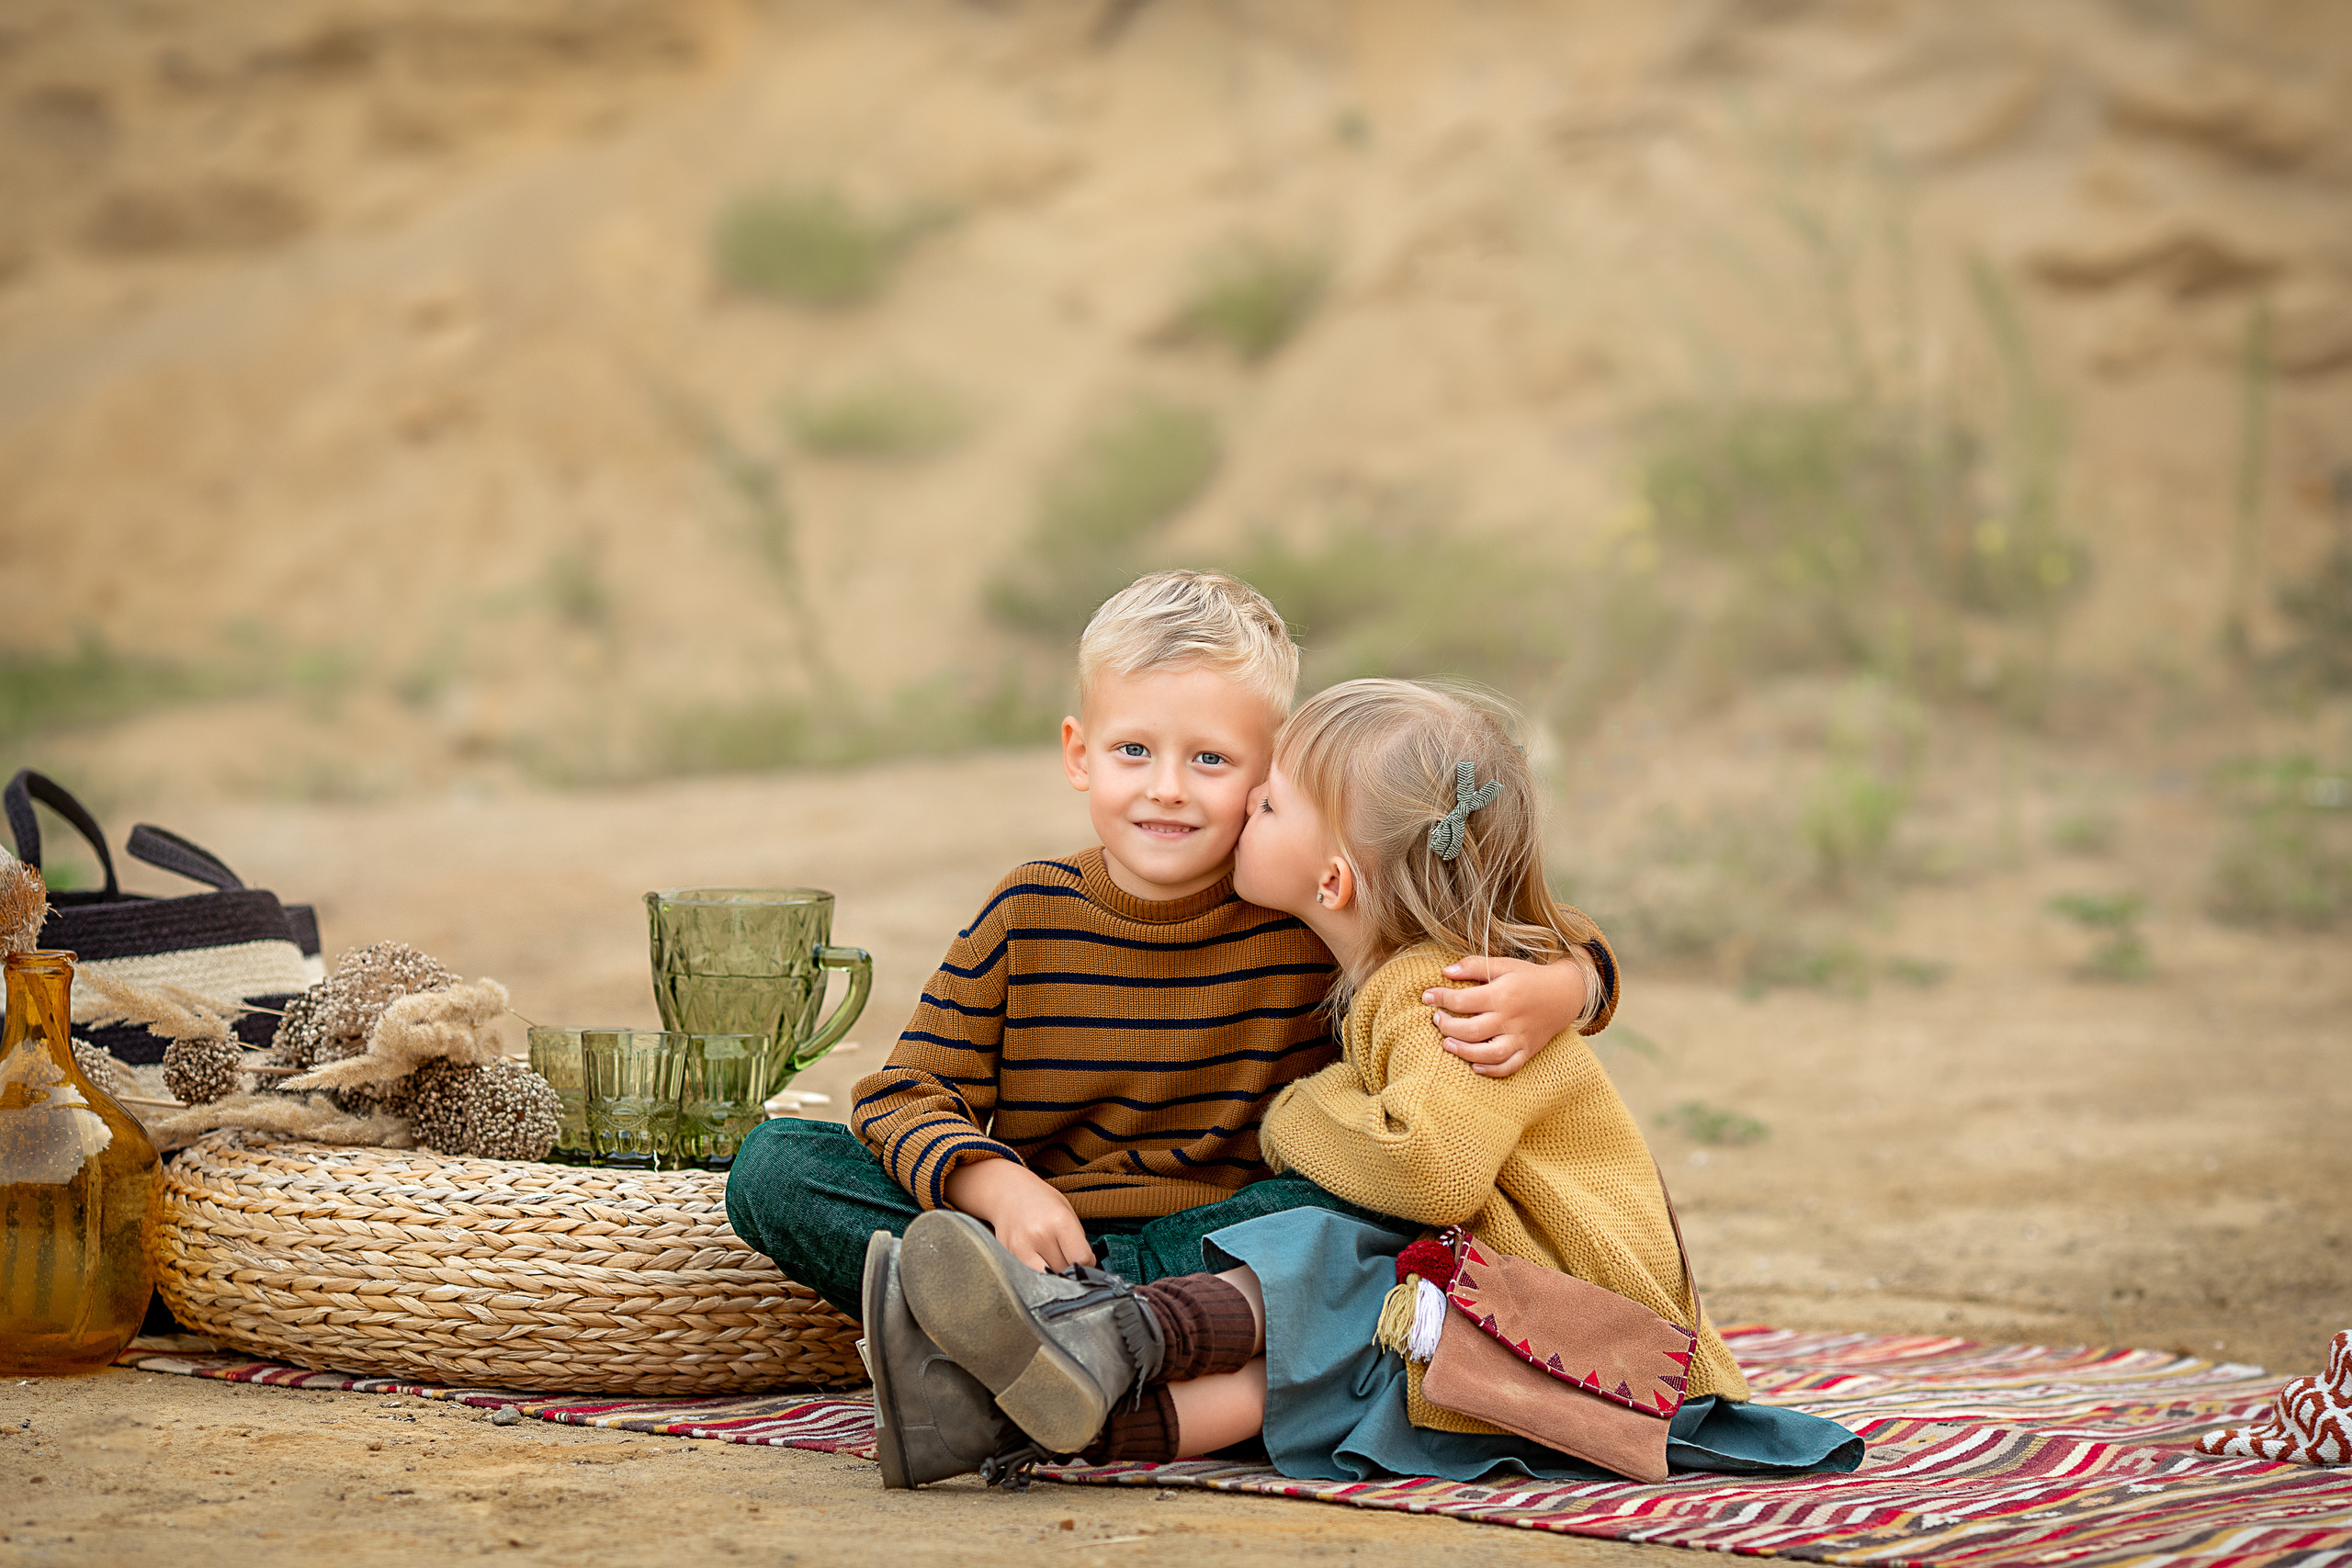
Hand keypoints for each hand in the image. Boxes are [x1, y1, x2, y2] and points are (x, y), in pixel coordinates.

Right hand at [942, 1156, 1095, 1271]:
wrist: (1007, 1191)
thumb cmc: (1042, 1201)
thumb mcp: (1067, 1211)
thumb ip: (1077, 1240)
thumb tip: (1086, 1269)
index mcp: (1060, 1221)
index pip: (1081, 1258)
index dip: (1088, 1264)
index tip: (1086, 1261)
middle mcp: (1039, 1234)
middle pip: (1063, 1271)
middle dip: (1069, 1270)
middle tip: (1067, 1260)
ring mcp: (1020, 1247)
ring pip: (1046, 1278)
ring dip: (1053, 1275)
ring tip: (1053, 1261)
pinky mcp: (1008, 1254)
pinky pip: (1029, 1275)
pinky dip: (1036, 1274)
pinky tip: (1038, 1260)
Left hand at [1423, 953, 1588, 1077]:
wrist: (1565, 994)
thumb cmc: (1529, 977)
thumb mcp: (1504, 965)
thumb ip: (1474, 966)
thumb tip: (1445, 972)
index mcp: (1504, 994)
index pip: (1464, 1000)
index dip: (1441, 998)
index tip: (1427, 996)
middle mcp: (1511, 1018)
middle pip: (1472, 1030)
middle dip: (1448, 1026)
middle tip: (1436, 1020)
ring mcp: (1521, 1038)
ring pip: (1490, 1053)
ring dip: (1464, 1051)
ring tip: (1447, 1044)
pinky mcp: (1528, 1050)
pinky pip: (1509, 1066)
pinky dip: (1491, 1070)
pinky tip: (1474, 1066)